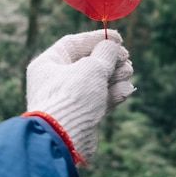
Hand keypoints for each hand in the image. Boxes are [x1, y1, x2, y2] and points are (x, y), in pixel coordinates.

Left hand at [26, 29, 134, 163]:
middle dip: (110, 59)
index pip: (73, 43)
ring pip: (96, 81)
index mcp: (48, 63)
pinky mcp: (81, 115)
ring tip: (128, 73)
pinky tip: (126, 90)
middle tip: (126, 59)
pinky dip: (113, 93)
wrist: (65, 138)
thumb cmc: (73, 96)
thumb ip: (106, 53)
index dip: (96, 39)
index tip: (118, 39)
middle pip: (87, 62)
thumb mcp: (92, 67)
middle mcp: (55, 80)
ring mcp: (69, 99)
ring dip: (115, 75)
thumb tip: (111, 48)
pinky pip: (100, 99)